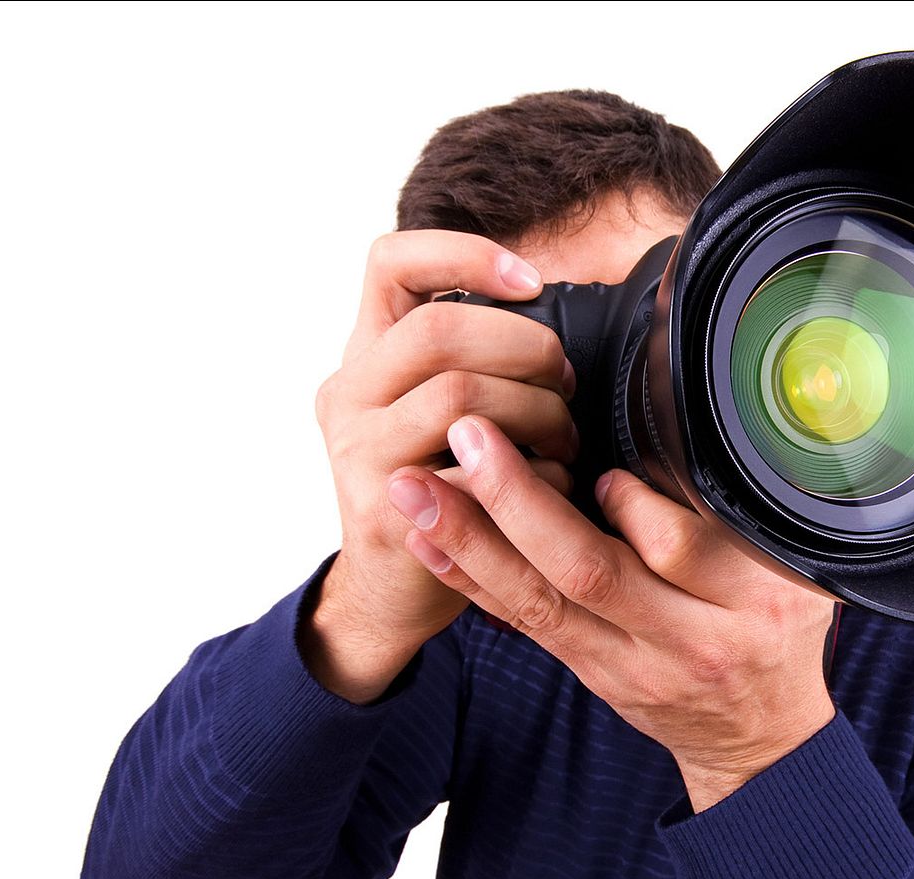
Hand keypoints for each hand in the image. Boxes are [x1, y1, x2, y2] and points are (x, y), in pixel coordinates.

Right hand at [305, 231, 580, 702]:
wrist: (394, 589)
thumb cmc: (443, 485)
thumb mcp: (439, 407)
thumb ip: (476, 357)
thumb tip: (560, 308)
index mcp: (366, 356)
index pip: (389, 264)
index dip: (464, 254)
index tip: (532, 281)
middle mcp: (349, 395)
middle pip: (437, 330)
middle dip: (524, 347)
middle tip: (565, 379)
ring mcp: (359, 453)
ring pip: (460, 396)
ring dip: (537, 411)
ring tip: (564, 437)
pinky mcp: (388, 509)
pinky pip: (478, 473)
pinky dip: (535, 475)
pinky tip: (552, 486)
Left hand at [388, 414, 839, 810]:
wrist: (759, 740)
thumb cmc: (779, 640)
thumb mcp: (799, 580)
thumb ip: (738, 526)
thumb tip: (660, 457)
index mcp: (747, 608)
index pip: (681, 551)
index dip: (635, 505)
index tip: (603, 466)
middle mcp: (680, 641)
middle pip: (589, 574)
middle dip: (520, 503)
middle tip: (471, 437)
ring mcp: (625, 663)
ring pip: (538, 601)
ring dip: (472, 539)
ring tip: (417, 486)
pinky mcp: (587, 669)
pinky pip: (522, 623)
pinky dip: (471, 577)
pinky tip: (426, 538)